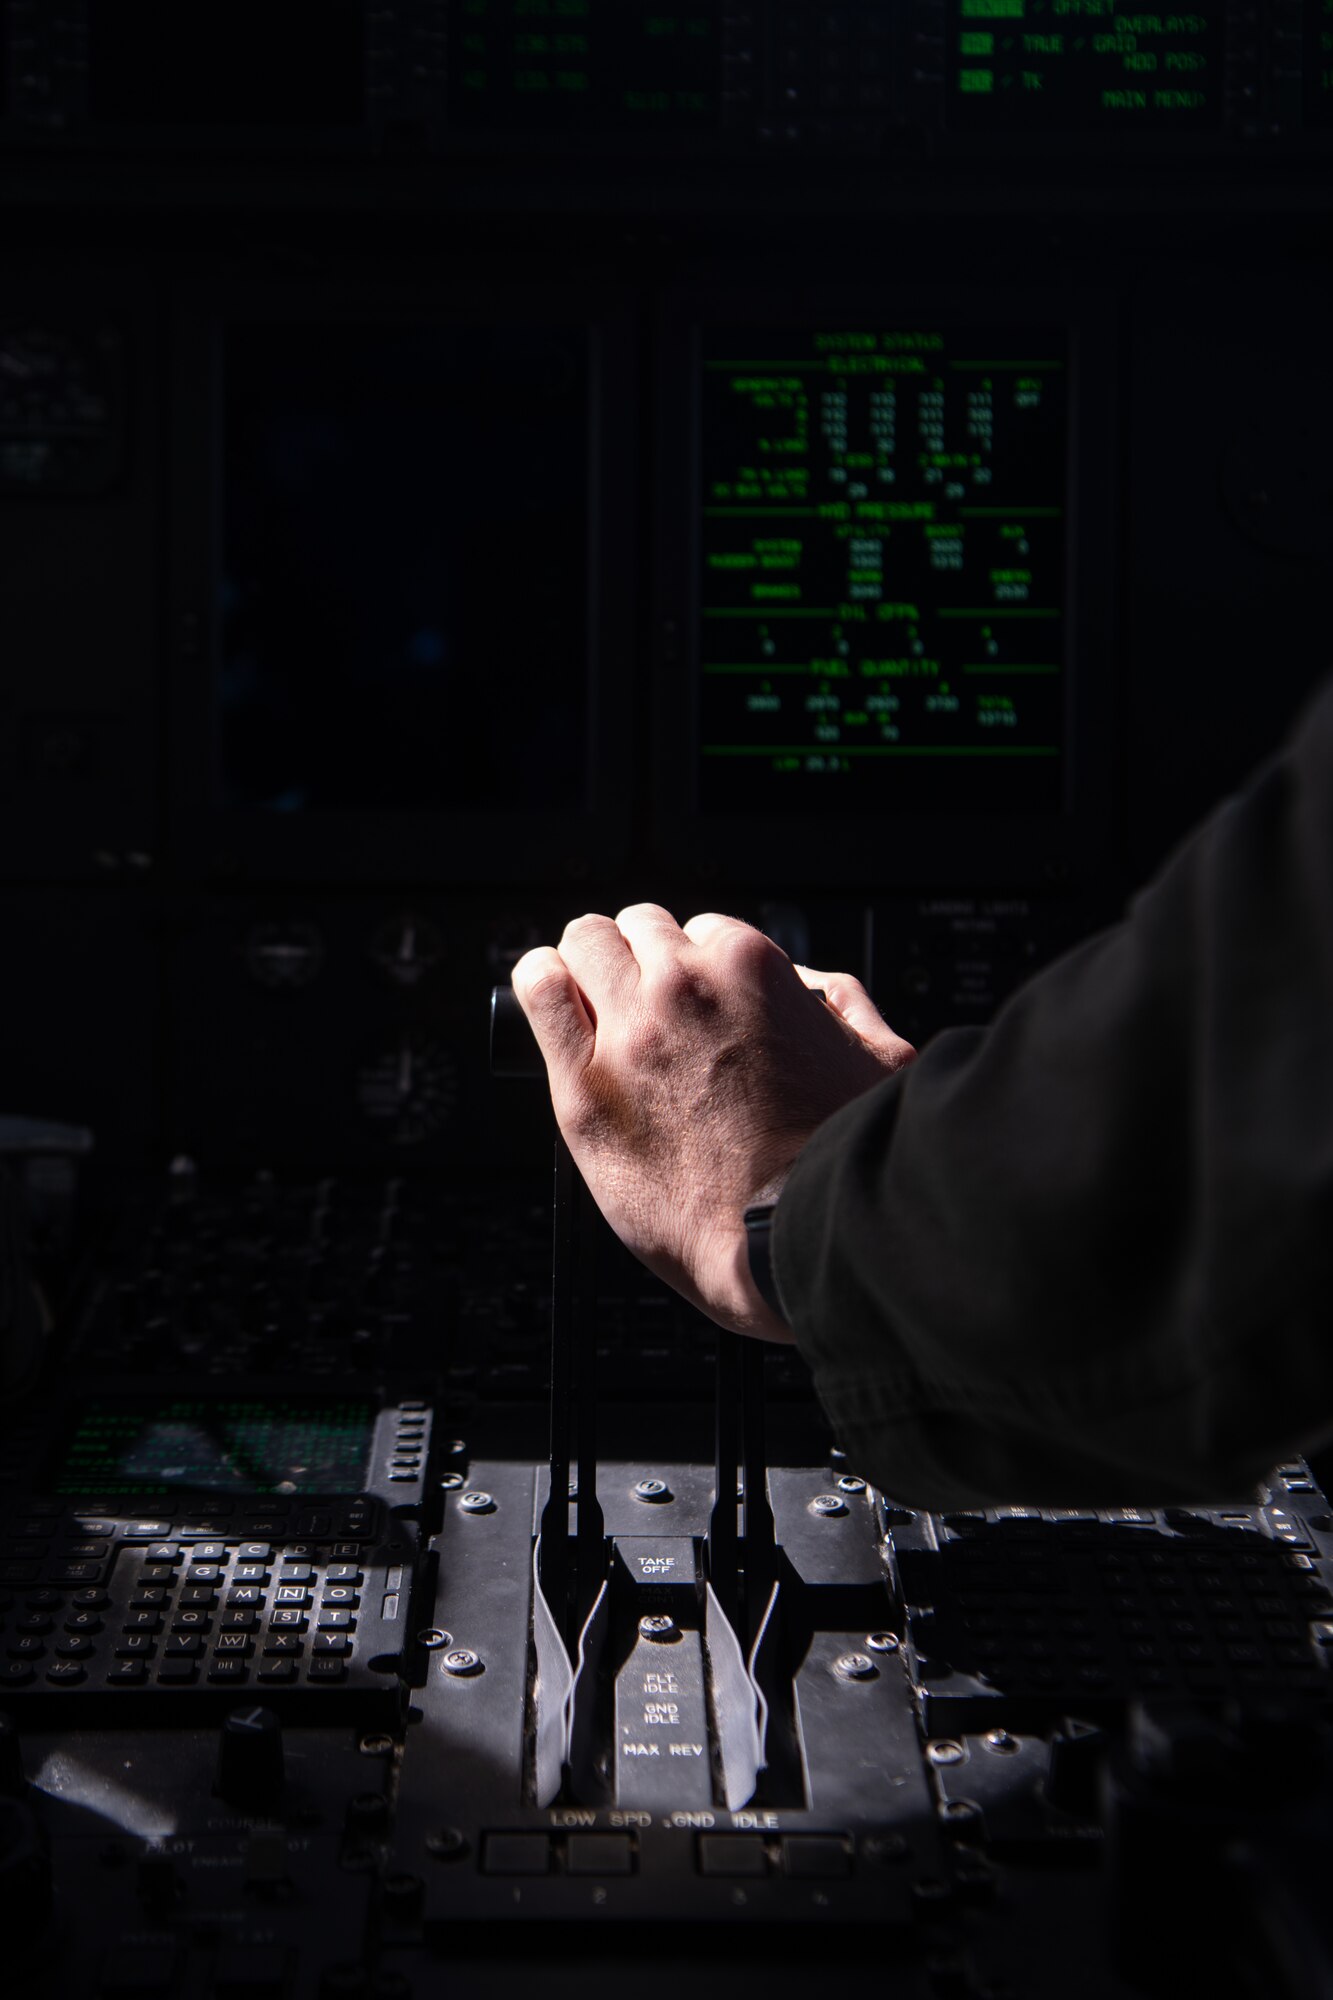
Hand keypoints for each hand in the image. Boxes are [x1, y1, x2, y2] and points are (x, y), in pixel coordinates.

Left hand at [511, 904, 914, 1340]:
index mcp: (752, 970)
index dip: (700, 968)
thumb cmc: (840, 1162)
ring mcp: (630, 1035)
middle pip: (638, 928)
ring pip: (583, 944)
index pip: (705, 930)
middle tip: (647, 1005)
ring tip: (595, 1005)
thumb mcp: (879, 1063)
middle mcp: (684, 989)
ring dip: (590, 967)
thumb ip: (845, 1011)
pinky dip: (544, 986)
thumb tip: (815, 994)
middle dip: (643, 959)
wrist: (794, 1238)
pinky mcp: (585, 1089)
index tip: (700, 1003)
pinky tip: (556, 1006)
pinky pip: (540, 992)